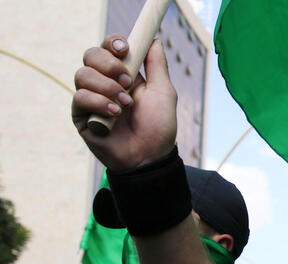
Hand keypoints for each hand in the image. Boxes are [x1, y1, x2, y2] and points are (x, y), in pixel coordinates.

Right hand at [71, 34, 177, 170]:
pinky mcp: (81, 114)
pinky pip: (80, 96)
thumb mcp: (164, 92)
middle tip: (128, 82)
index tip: (124, 50)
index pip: (109, 47)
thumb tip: (153, 40)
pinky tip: (114, 114)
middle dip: (109, 64)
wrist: (149, 157)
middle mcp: (104, 82)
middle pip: (91, 55)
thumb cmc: (158, 127)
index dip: (113, 43)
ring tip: (125, 105)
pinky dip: (99, 103)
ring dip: (107, 87)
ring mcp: (91, 97)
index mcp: (123, 73)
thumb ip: (157, 65)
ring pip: (82, 74)